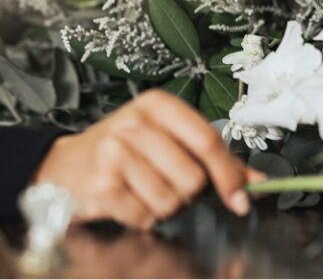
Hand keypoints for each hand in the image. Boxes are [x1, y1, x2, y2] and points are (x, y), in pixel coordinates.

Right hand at [29, 88, 268, 229]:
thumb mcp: (166, 139)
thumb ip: (213, 158)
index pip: (207, 140)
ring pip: (170, 201)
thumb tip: (257, 182)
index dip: (229, 175)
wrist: (66, 166)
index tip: (240, 199)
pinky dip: (142, 217)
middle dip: (187, 193)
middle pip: (192, 178)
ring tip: (143, 190)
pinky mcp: (101, 186)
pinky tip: (128, 200)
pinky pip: (144, 217)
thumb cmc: (123, 151)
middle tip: (166, 182)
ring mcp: (114, 154)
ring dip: (164, 206)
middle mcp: (133, 124)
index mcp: (156, 105)